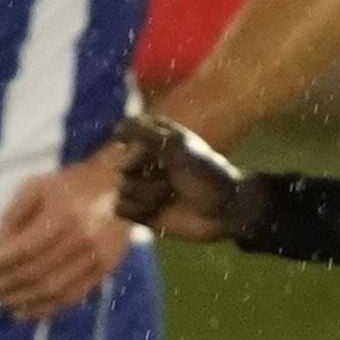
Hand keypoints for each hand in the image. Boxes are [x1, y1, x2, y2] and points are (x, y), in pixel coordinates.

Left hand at [0, 158, 136, 318]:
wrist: (124, 186)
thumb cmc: (73, 184)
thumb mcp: (37, 187)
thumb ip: (13, 218)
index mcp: (63, 216)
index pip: (22, 250)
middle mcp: (82, 240)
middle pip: (33, 274)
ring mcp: (96, 258)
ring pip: (51, 291)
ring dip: (16, 301)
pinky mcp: (105, 270)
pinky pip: (71, 297)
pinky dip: (43, 308)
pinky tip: (21, 312)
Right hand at [110, 110, 256, 241]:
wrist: (225, 210)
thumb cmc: (207, 174)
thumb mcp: (178, 146)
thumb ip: (144, 133)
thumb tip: (114, 128)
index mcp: (155, 141)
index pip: (126, 140)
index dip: (140, 150)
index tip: (161, 154)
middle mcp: (147, 162)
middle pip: (122, 167)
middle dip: (145, 174)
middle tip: (171, 178)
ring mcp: (143, 187)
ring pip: (123, 189)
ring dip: (148, 194)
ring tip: (170, 195)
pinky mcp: (141, 211)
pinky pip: (121, 209)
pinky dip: (139, 210)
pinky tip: (158, 209)